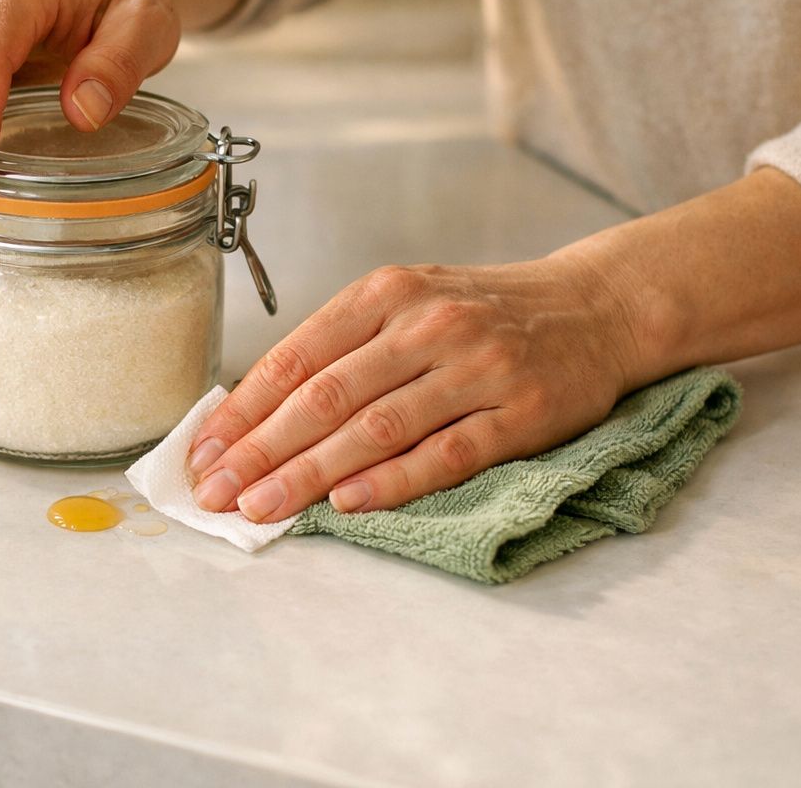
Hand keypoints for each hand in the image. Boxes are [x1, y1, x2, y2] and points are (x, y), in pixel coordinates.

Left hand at [187, 257, 647, 520]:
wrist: (597, 305)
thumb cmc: (483, 312)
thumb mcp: (407, 302)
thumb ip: (342, 346)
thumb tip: (256, 411)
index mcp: (386, 293)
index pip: (296, 356)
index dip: (243, 409)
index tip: (202, 452)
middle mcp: (425, 324)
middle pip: (325, 395)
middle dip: (260, 449)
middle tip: (216, 493)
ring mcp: (476, 367)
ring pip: (377, 427)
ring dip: (311, 472)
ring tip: (263, 507)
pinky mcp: (521, 412)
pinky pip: (448, 452)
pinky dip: (394, 481)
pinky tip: (349, 504)